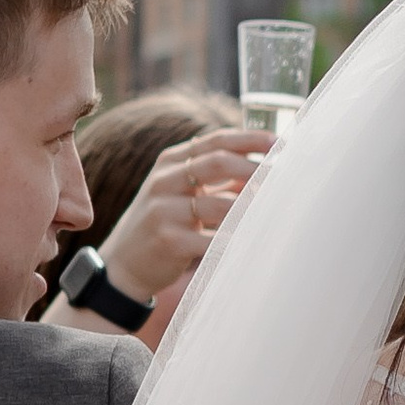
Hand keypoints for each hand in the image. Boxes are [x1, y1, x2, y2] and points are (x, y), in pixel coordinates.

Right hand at [97, 128, 272, 303]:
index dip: (250, 140)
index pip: (215, 141)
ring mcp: (163, 211)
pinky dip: (236, 241)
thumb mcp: (179, 190)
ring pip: (219, 204)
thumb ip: (213, 175)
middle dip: (253, 168)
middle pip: (216, 163)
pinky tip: (253, 242)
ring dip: (251, 209)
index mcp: (170, 162)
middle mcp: (164, 181)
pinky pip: (212, 240)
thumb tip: (263, 165)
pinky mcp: (169, 241)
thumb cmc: (164, 223)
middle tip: (281, 178)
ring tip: (274, 212)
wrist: (123, 265)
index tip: (279, 142)